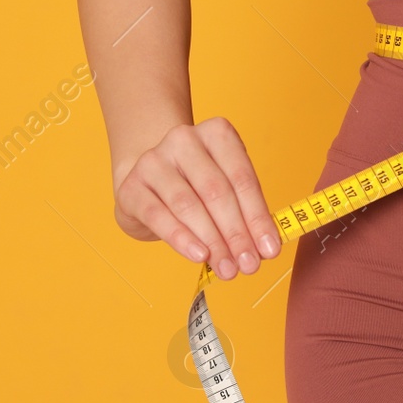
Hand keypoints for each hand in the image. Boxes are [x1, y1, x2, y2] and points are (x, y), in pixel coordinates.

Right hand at [113, 117, 281, 277]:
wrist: (145, 183)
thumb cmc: (193, 187)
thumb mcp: (223, 188)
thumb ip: (244, 212)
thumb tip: (264, 249)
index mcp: (216, 134)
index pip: (242, 177)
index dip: (258, 217)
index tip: (270, 249)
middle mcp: (184, 140)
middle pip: (217, 192)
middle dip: (237, 233)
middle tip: (249, 265)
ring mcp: (154, 161)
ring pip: (189, 205)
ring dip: (213, 241)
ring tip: (228, 268)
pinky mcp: (132, 187)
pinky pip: (159, 216)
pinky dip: (182, 239)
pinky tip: (199, 256)